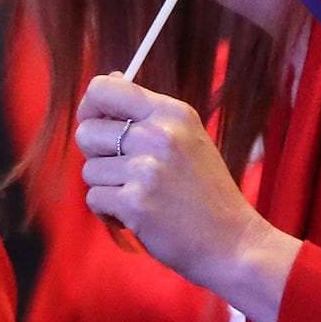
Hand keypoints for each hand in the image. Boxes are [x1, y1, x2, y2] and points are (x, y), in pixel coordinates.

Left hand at [76, 73, 299, 321]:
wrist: (233, 243)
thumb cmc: (206, 193)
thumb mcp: (188, 138)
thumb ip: (148, 113)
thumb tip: (111, 79)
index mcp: (172, 113)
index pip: (104, 89)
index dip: (90, 109)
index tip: (97, 126)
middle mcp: (159, 135)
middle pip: (87, 132)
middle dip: (98, 157)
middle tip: (127, 174)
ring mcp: (146, 169)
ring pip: (89, 170)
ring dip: (107, 189)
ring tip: (142, 198)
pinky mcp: (135, 202)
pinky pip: (94, 199)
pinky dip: (109, 213)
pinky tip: (137, 217)